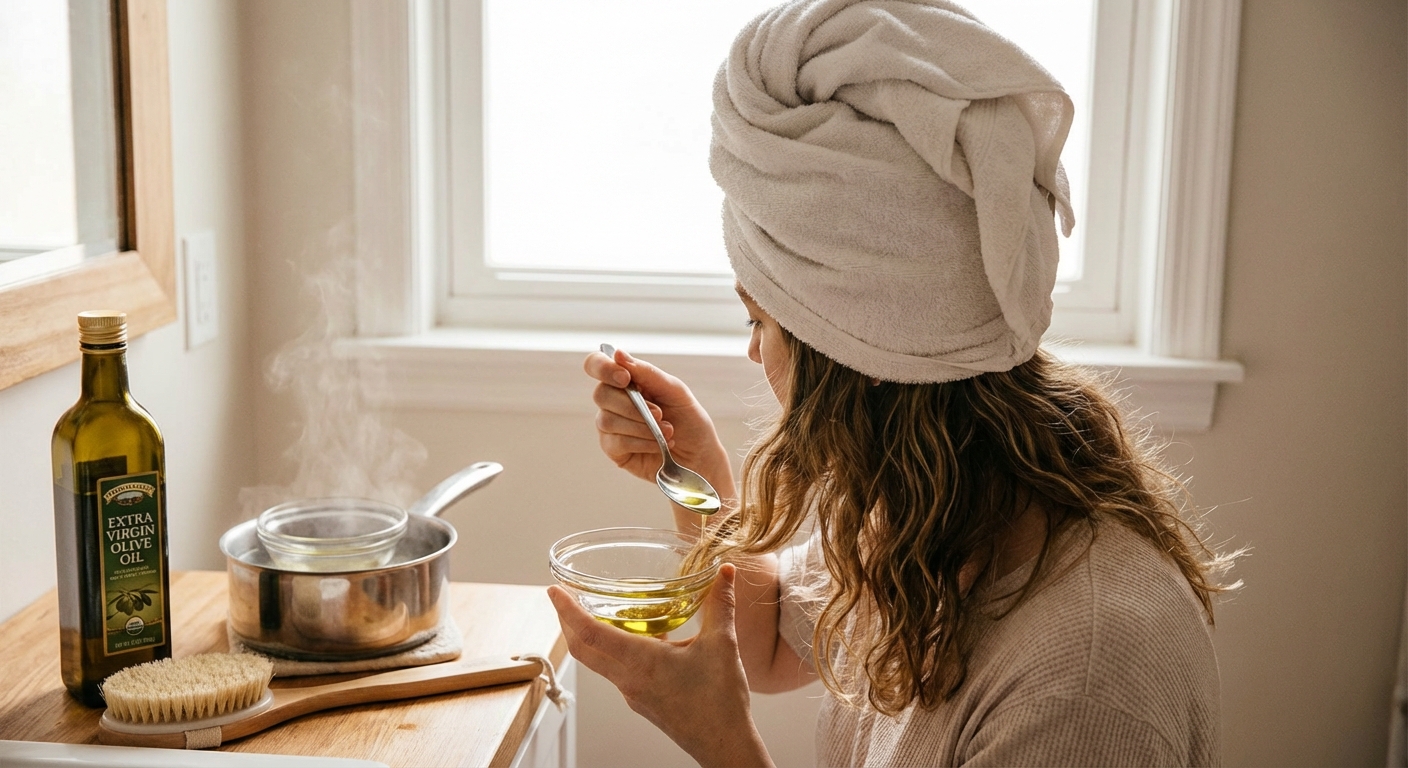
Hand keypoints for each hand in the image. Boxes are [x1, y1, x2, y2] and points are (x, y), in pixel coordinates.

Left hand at [547, 564, 772, 767]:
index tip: (554, 591)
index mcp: (640, 662)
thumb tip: (725, 572)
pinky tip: (638, 638)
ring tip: (597, 611)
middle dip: (567, 622)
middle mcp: (628, 680)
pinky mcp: (641, 701)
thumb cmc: (720, 701)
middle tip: (564, 597)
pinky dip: (614, 650)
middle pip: (582, 650)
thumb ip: (720, 605)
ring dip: (589, 637)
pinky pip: (617, 671)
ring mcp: (632, 693)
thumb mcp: (722, 645)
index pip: (589, 634)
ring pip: (598, 661)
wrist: (724, 745)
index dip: (567, 610)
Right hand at [584, 348, 733, 504]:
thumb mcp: (675, 391)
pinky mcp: (614, 450)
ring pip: (607, 420)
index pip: (597, 365)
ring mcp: (611, 427)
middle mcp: (613, 401)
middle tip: (660, 413)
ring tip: (667, 432)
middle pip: (601, 394)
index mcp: (626, 381)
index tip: (626, 378)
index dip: (604, 368)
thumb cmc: (689, 420)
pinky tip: (659, 445)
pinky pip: (616, 442)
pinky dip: (641, 442)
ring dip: (641, 426)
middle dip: (632, 405)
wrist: (700, 456)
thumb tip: (618, 354)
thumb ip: (647, 373)